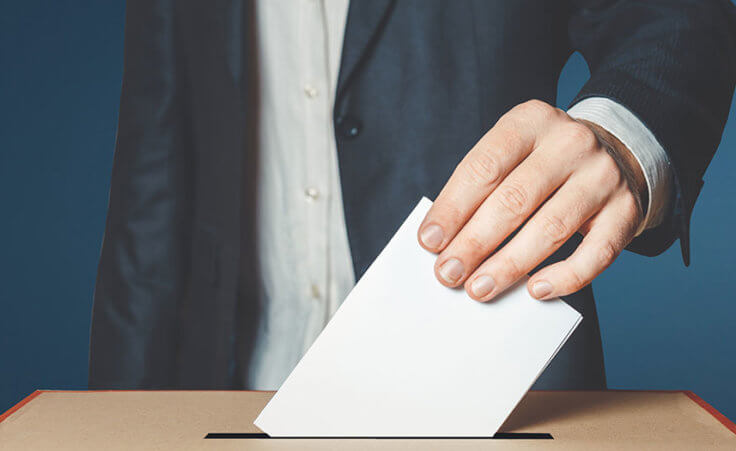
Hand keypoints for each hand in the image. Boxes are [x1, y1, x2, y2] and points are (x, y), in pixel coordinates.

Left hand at [417, 100, 646, 300]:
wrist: (616, 153)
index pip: (484, 167)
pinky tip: (535, 290)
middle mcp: (570, 143)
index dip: (452, 208)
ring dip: (509, 264)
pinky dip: (564, 277)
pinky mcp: (626, 211)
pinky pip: (596, 253)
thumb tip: (442, 241)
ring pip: (551, 227)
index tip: (429, 241)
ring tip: (479, 288)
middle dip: (474, 242)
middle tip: (448, 273)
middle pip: (514, 199)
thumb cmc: (543, 162)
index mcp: (530, 121)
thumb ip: (480, 188)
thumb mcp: (511, 153)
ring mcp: (602, 176)